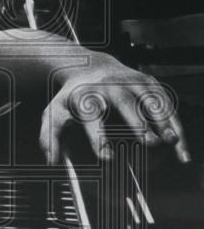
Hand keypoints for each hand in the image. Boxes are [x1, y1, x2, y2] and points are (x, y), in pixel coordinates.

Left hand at [40, 53, 189, 165]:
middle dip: (138, 123)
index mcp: (85, 96)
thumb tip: (51, 162)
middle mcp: (109, 86)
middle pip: (124, 103)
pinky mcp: (148, 81)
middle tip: (149, 144)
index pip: (91, 116)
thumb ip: (49, 139)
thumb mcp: (54, 114)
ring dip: (163, 121)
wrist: (88, 66)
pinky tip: (179, 141)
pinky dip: (173, 120)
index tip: (107, 157)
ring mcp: (131, 81)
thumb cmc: (73, 98)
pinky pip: (164, 101)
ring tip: (172, 142)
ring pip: (150, 100)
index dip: (99, 137)